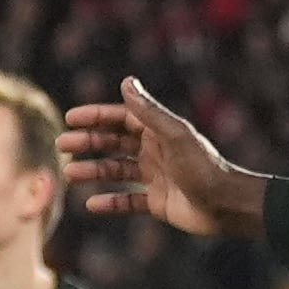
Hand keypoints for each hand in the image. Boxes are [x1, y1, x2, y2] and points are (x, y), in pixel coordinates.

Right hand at [62, 77, 261, 236]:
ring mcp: (156, 177)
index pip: (121, 118)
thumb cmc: (204, 168)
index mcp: (159, 132)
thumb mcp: (175, 135)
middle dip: (88, 142)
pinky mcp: (158, 202)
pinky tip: (91, 205)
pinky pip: (128, 201)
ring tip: (70, 174)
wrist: (227, 206)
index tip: (70, 118)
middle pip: (114, 142)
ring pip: (116, 171)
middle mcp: (155, 151)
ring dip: (93, 171)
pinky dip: (110, 202)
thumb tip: (126, 82)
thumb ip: (149, 112)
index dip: (96, 116)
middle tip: (62, 145)